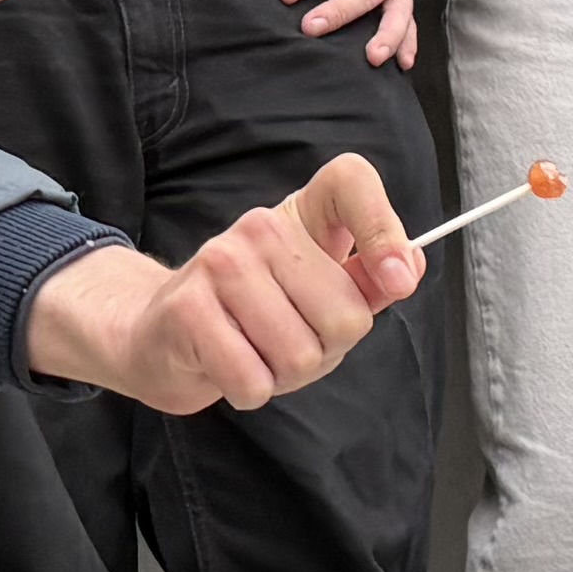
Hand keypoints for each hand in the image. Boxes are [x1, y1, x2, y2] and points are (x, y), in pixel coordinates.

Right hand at [28, 152, 417, 415]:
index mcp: (302, 215)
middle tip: (290, 341)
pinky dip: (251, 391)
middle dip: (327, 352)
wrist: (160, 334)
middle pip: (345, 316)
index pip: (350, 180)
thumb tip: (411, 266)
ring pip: (299, 355)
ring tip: (256, 353)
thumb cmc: (251, 316)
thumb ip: (363, 283)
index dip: (383, 227)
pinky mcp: (188, 309)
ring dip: (285, 376)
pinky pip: (254, 380)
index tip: (398, 281)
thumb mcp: (315, 293)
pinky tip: (229, 367)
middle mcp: (260, 226)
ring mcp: (220, 262)